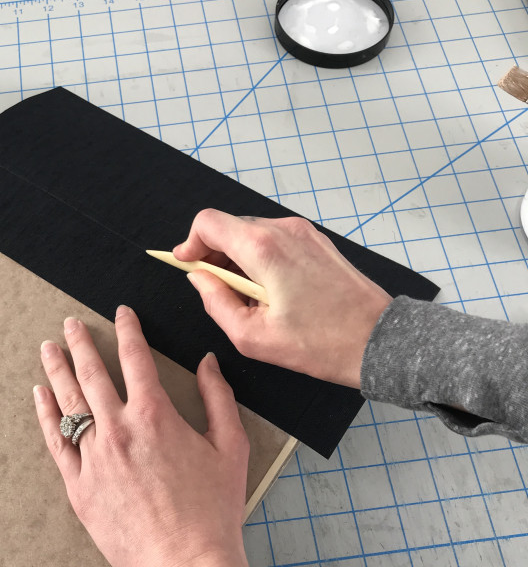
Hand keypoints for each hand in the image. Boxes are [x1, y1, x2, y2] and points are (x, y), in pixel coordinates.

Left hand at [33, 306, 251, 566]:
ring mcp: (93, 457)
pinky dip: (46, 416)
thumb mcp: (231, 447)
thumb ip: (218, 398)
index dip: (127, 330)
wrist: (186, 566)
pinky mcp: (78, 486)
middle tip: (70, 325)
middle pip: (92, 374)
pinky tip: (40, 398)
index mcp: (155, 415)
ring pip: (68, 403)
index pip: (135, 357)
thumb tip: (208, 362)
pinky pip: (56, 442)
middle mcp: (118, 429)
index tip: (121, 313)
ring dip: (57, 371)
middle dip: (80, 344)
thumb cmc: (213, 510)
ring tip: (48, 349)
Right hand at [174, 209, 391, 388]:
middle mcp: (284, 229)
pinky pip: (277, 241)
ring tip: (249, 299)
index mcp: (263, 248)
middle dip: (215, 255)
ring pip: (253, 234)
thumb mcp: (254, 337)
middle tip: (217, 291)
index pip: (208, 222)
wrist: (379, 341)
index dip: (190, 243)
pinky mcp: (318, 242)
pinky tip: (272, 293)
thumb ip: (216, 303)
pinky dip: (262, 260)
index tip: (187, 265)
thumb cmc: (321, 343)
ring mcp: (304, 233)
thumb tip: (200, 279)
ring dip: (239, 260)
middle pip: (230, 228)